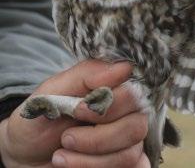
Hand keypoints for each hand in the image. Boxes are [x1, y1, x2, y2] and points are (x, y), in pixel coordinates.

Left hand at [0, 60, 149, 167]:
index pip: (133, 93)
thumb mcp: (52, 91)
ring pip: (130, 153)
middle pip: (137, 126)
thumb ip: (86, 75)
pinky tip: (76, 166)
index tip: (77, 110)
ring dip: (91, 160)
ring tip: (61, 155)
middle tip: (66, 138)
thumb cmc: (41, 119)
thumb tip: (124, 67)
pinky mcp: (127, 163)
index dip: (109, 106)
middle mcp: (128, 114)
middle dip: (97, 138)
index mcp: (114, 90)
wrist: (27, 154)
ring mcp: (129, 141)